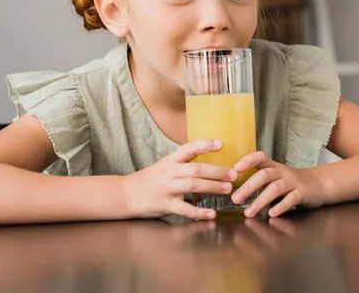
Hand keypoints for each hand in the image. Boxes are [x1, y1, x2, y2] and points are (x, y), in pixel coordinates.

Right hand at [121, 139, 235, 219]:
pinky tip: (211, 214)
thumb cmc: (149, 179)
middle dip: (217, 171)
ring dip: (212, 187)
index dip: (205, 145)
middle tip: (234, 174)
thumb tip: (210, 164)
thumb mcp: (165, 166)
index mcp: (170, 160)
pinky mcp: (164, 204)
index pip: (189, 148)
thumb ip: (184, 164)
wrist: (124, 194)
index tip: (221, 143)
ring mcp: (166, 188)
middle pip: (196, 169)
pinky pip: (183, 209)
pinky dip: (198, 212)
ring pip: (192, 186)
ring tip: (228, 189)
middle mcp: (169, 172)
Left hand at [230, 151, 325, 217]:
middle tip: (234, 199)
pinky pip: (291, 199)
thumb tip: (236, 192)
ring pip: (275, 188)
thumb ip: (260, 183)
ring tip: (248, 212)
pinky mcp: (303, 193)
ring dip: (260, 200)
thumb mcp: (277, 178)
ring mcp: (293, 182)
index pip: (260, 157)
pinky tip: (271, 214)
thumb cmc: (293, 183)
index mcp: (274, 167)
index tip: (235, 169)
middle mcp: (283, 172)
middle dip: (248, 187)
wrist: (321, 184)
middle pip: (264, 175)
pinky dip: (281, 206)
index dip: (248, 160)